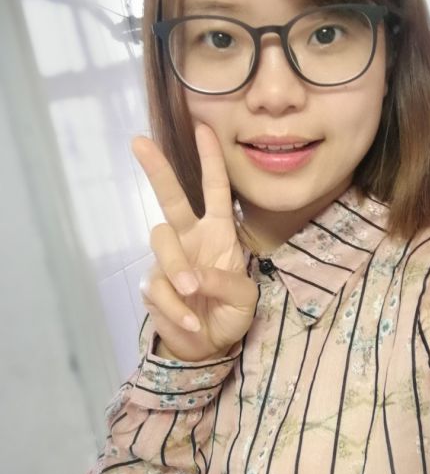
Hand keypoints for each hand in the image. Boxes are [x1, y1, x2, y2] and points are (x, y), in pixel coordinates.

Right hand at [132, 124, 257, 361]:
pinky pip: (158, 287)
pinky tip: (192, 321)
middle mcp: (190, 238)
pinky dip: (176, 307)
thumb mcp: (245, 298)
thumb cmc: (231, 311)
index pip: (216, 191)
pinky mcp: (152, 284)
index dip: (210, 162)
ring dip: (177, 265)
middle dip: (158, 170)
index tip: (203, 129)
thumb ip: (226, 282)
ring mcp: (169, 259)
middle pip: (171, 199)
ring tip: (191, 291)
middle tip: (139, 142)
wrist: (209, 344)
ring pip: (160, 240)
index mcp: (218, 233)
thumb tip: (192, 276)